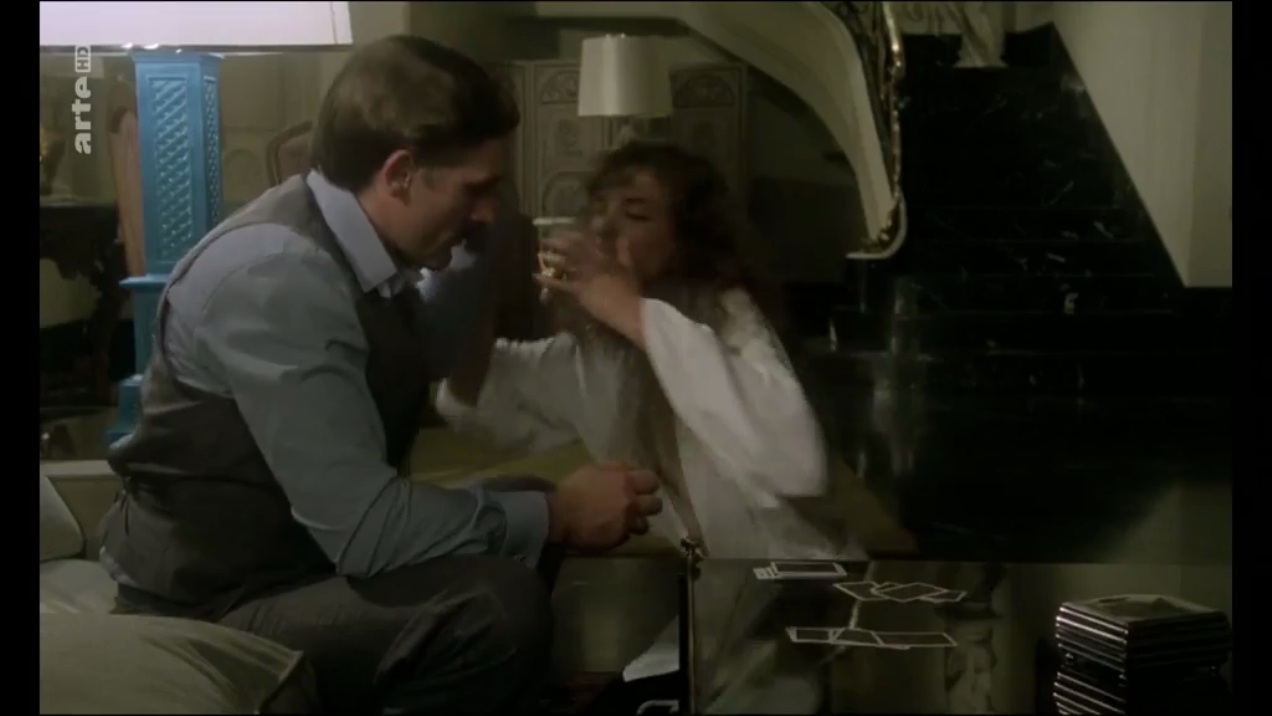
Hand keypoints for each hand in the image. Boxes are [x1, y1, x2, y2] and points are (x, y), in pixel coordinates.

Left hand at [537, 232, 645, 345]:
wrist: (628, 309)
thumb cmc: (631, 290)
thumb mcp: (628, 268)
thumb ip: (624, 252)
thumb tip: (624, 236)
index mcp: (604, 256)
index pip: (587, 241)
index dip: (574, 235)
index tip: (563, 231)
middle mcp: (592, 263)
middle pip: (573, 249)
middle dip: (558, 243)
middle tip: (545, 239)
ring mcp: (584, 276)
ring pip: (565, 264)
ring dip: (552, 258)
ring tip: (539, 254)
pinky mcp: (578, 290)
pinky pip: (560, 285)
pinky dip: (547, 281)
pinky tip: (536, 277)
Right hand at [547, 462, 662, 552]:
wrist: (560, 515)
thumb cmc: (574, 488)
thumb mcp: (594, 469)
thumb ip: (616, 469)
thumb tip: (631, 469)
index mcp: (626, 482)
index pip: (652, 481)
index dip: (649, 484)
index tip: (642, 486)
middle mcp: (632, 503)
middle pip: (655, 505)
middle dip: (649, 505)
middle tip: (637, 505)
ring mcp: (626, 523)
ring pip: (644, 526)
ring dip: (636, 522)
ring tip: (624, 521)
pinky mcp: (618, 540)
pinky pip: (626, 537)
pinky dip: (620, 534)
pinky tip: (609, 530)